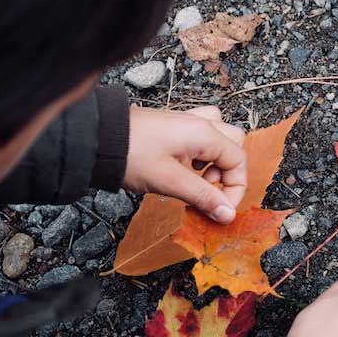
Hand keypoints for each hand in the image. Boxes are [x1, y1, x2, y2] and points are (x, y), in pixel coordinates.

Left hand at [123, 106, 246, 222]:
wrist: (98, 138)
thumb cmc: (130, 154)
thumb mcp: (170, 181)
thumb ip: (202, 197)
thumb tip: (227, 213)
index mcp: (204, 133)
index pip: (239, 161)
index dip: (235, 189)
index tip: (221, 209)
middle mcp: (198, 124)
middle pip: (234, 144)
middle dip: (228, 172)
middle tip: (209, 191)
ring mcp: (184, 123)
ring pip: (218, 137)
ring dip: (216, 160)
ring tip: (197, 179)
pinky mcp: (171, 127)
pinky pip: (199, 136)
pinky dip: (200, 153)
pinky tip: (185, 167)